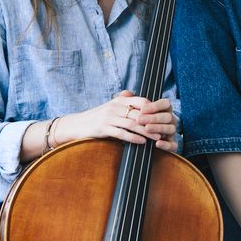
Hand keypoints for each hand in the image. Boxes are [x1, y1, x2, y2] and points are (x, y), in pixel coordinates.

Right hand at [57, 90, 176, 150]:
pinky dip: (133, 137)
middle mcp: (114, 107)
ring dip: (146, 131)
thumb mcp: (111, 107)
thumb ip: (125, 102)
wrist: (75, 125)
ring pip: (132, 124)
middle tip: (165, 130)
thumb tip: (139, 99)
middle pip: (139, 114)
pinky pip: (121, 133)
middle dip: (153, 122)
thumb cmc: (97, 117)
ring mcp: (108, 117)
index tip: (164, 117)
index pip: (141, 101)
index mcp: (119, 100)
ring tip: (157, 137)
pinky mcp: (102, 128)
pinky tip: (142, 142)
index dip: (154, 108)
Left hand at [133, 96, 177, 151]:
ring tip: (146, 129)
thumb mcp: (135, 113)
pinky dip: (166, 144)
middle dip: (153, 118)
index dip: (155, 106)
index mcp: (164, 110)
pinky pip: (173, 145)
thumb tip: (125, 93)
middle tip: (139, 119)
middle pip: (167, 116)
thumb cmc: (139, 123)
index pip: (165, 104)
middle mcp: (170, 120)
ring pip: (171, 128)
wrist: (140, 141)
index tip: (142, 109)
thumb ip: (132, 103)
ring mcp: (171, 132)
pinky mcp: (172, 145)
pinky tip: (157, 143)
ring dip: (158, 128)